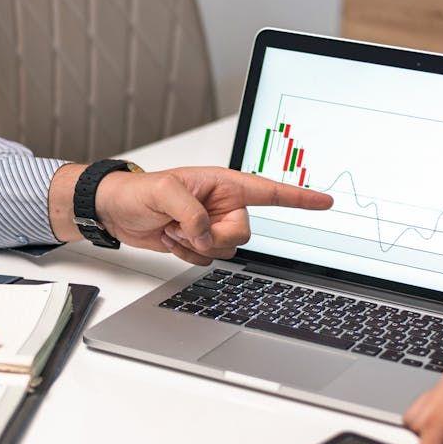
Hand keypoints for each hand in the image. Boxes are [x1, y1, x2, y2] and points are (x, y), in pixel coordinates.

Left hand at [93, 166, 332, 263]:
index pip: (269, 191)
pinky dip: (187, 255)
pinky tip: (171, 239)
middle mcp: (223, 205)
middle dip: (213, 237)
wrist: (117, 211)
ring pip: (226, 250)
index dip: (299, 198)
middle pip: (243, 233)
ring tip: (174, 228)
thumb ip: (192, 213)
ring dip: (196, 246)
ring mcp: (212, 225)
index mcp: (224, 184)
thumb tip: (207, 234)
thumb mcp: (164, 192)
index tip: (325, 202)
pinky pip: (208, 260)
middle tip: (185, 227)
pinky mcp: (200, 242)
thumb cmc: (138, 190)